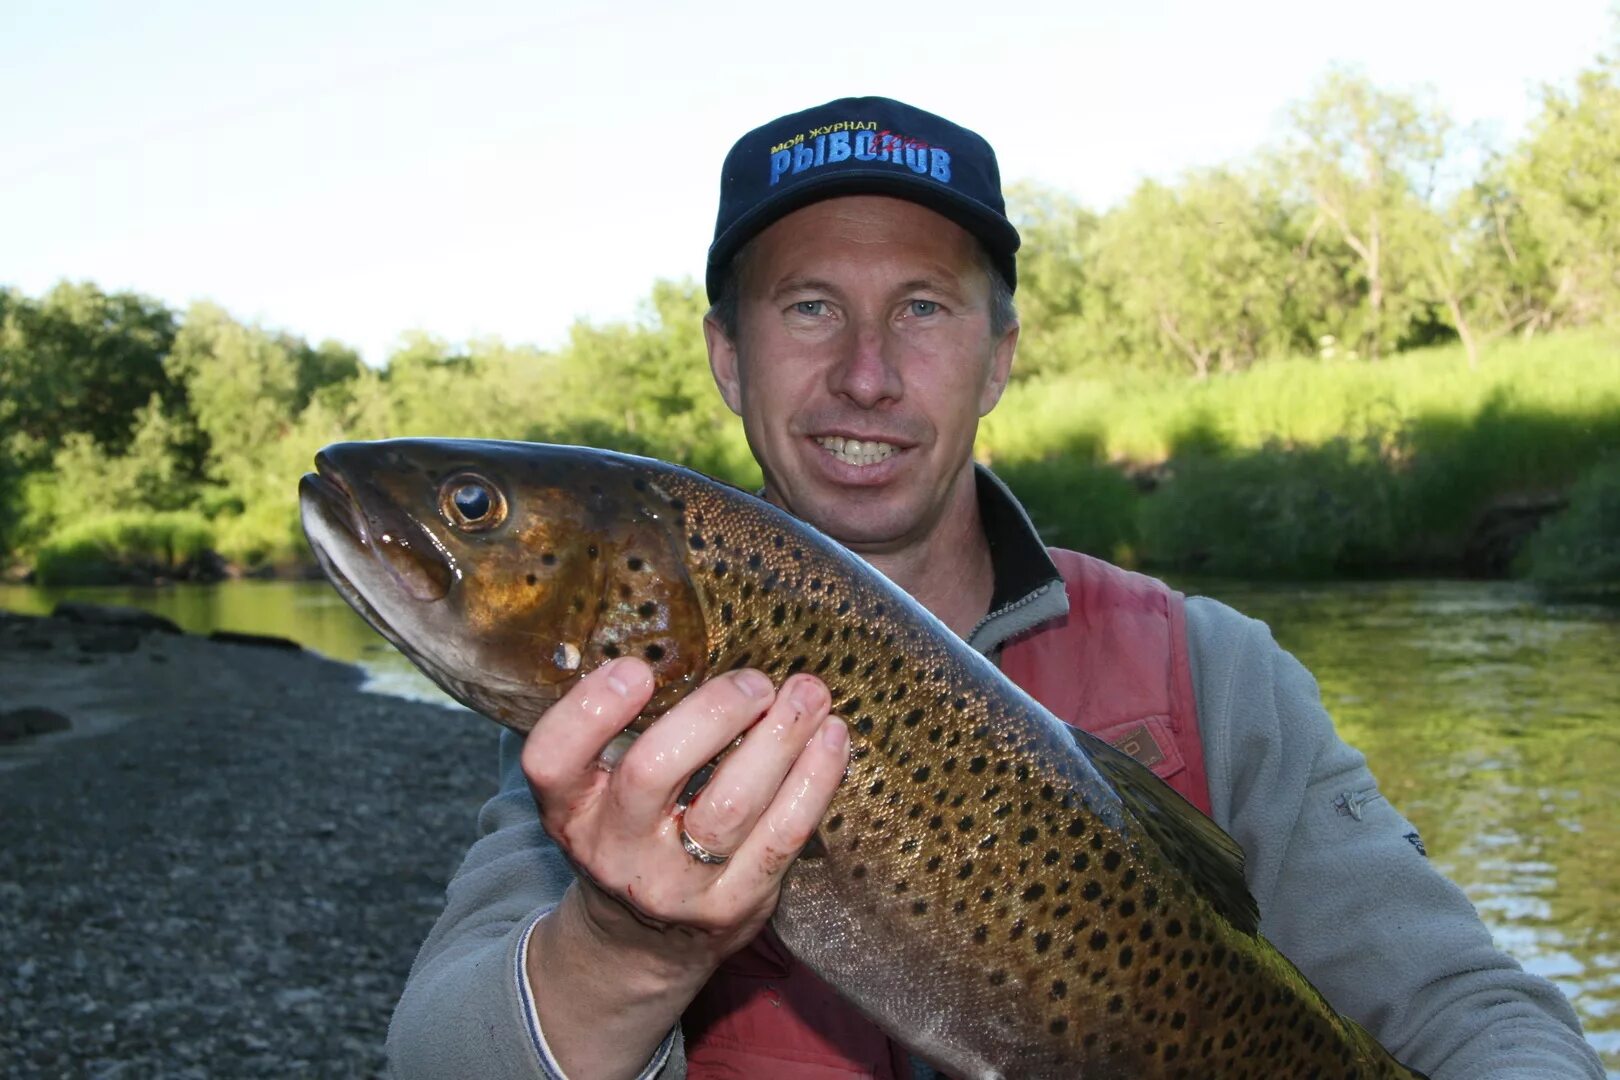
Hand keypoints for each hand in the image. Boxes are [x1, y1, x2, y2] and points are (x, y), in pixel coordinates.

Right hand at [520, 657, 847, 1075]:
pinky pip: (782, 836)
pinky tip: (832, 738)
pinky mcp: (734, 905)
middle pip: (652, 774)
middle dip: (712, 714)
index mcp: (570, 808)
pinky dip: (814, 780)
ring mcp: (675, 885)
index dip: (589, 711)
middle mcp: (613, 849)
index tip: (636, 669)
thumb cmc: (629, 830)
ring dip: (778, 740)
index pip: (550, 760)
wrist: (643, 940)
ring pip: (730, 806)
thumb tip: (695, 634)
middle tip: (755, 681)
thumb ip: (624, 730)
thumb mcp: (599, 788)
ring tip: (808, 693)